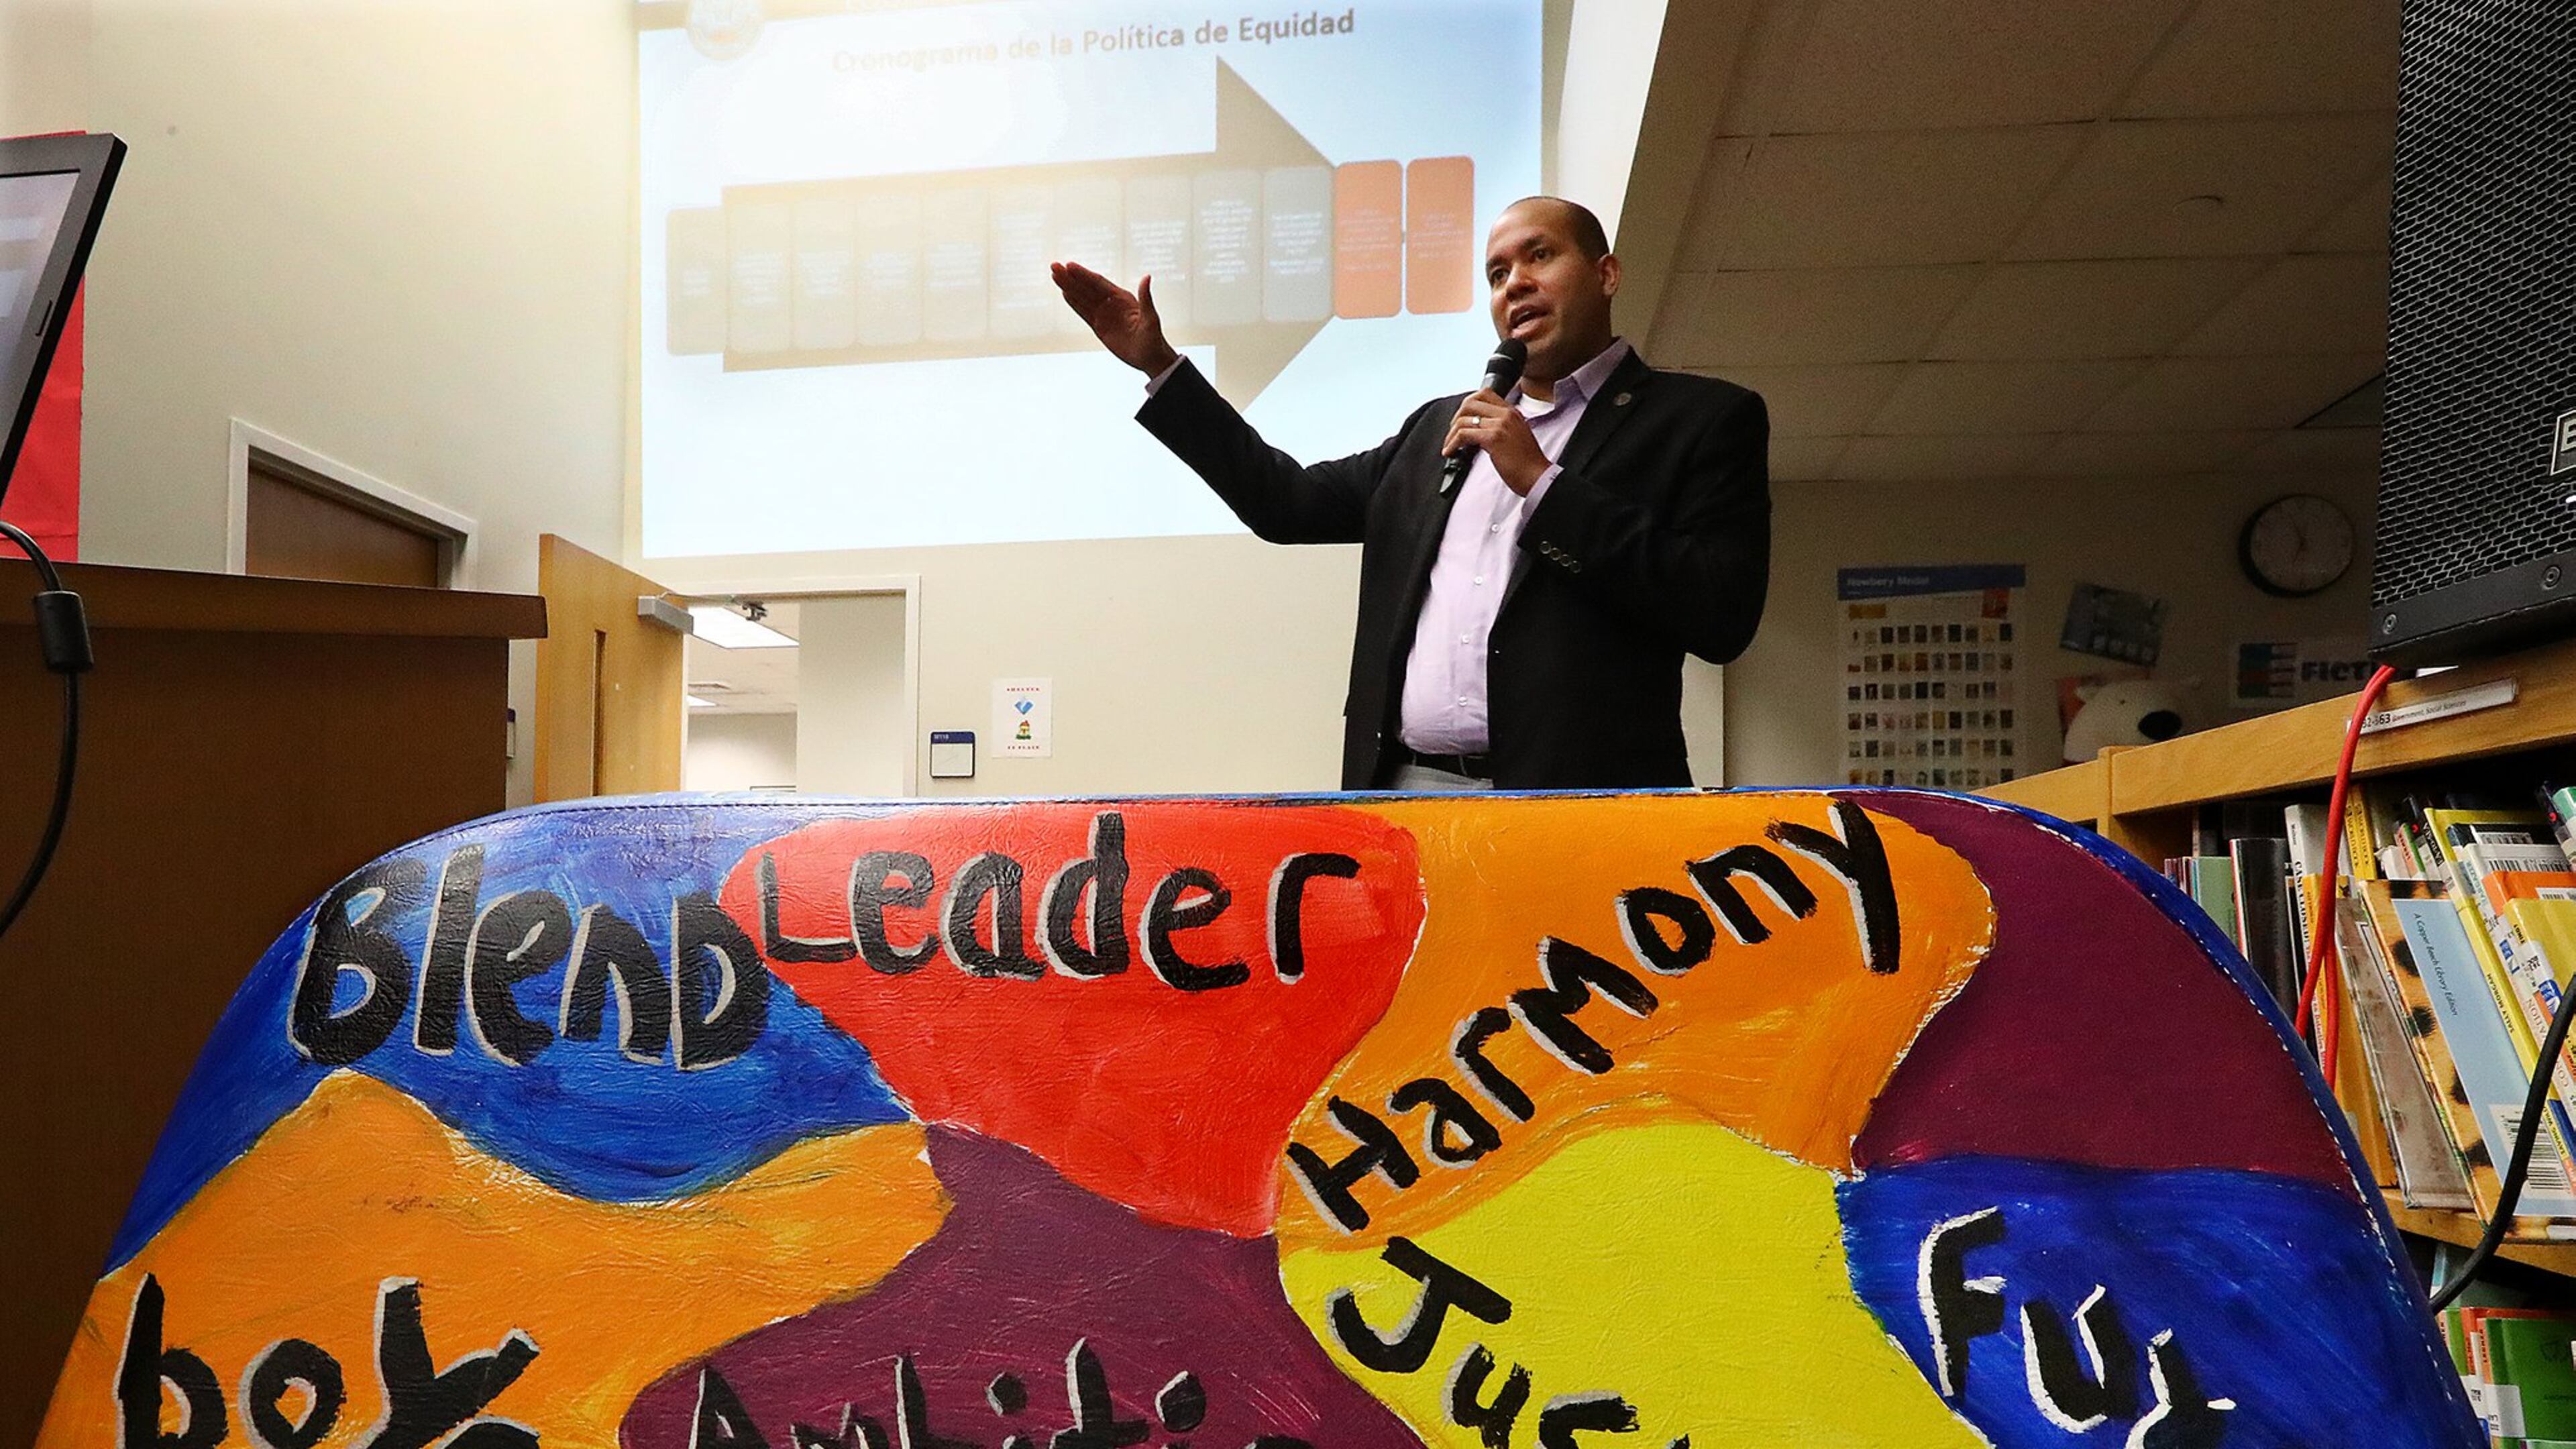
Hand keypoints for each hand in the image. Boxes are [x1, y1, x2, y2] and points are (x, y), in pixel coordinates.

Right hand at [1051, 261, 1178, 375]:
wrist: (1150, 358)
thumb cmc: (1154, 339)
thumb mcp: (1151, 319)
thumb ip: (1146, 298)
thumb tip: (1147, 277)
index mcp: (1122, 297)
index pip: (1099, 283)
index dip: (1083, 274)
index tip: (1069, 265)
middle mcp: (1111, 303)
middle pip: (1087, 287)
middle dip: (1070, 277)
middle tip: (1054, 266)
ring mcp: (1104, 314)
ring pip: (1082, 298)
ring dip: (1068, 286)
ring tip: (1054, 275)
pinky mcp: (1099, 326)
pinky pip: (1083, 312)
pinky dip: (1073, 303)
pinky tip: (1064, 293)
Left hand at [1444, 391, 1549, 493]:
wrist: (1538, 477)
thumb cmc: (1527, 464)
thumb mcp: (1516, 436)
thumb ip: (1499, 428)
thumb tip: (1477, 431)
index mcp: (1512, 412)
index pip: (1484, 394)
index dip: (1468, 405)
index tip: (1461, 420)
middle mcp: (1506, 414)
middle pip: (1470, 402)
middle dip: (1456, 417)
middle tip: (1452, 433)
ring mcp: (1500, 424)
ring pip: (1463, 419)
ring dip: (1451, 434)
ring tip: (1449, 447)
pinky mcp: (1493, 438)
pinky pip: (1463, 434)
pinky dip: (1452, 443)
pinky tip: (1451, 452)